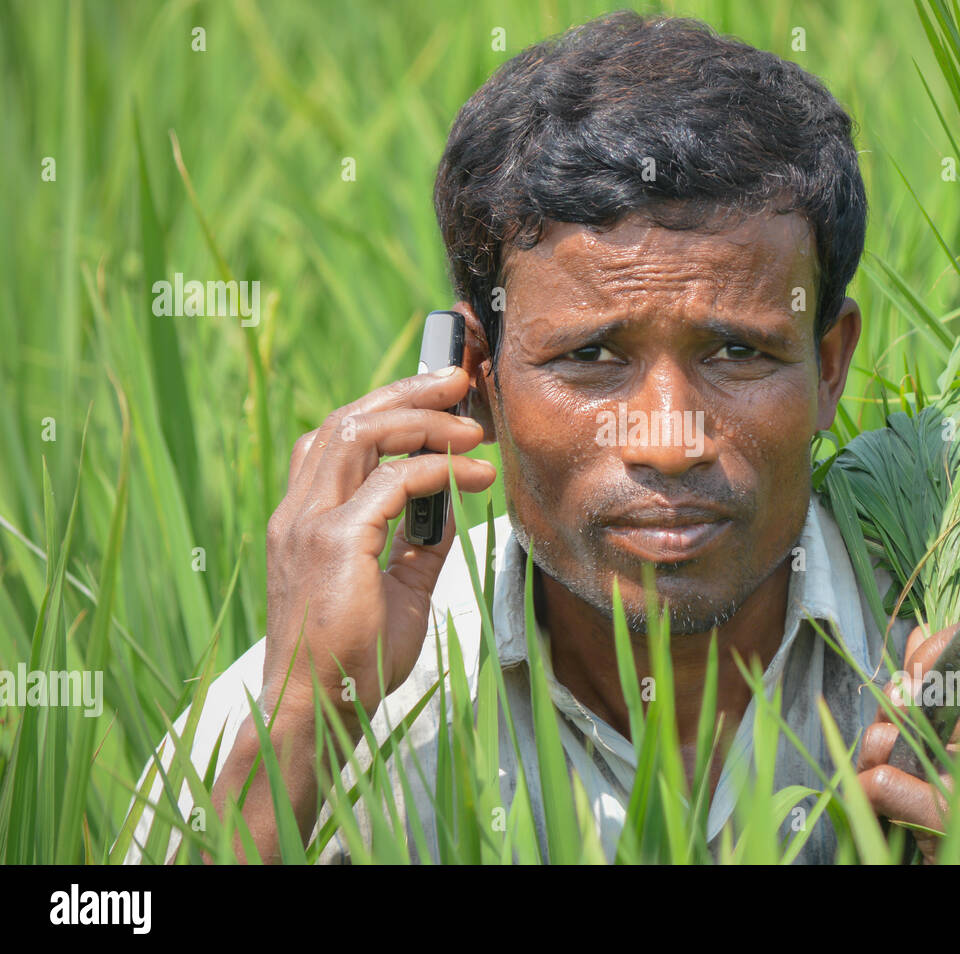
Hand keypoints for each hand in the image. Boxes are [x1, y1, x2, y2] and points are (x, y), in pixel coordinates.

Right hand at [262, 368, 495, 737]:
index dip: (389, 409)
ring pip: (359, 433)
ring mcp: (309, 524)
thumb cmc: (353, 658)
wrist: (317, 709)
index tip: (442, 400)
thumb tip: (451, 511)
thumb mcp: (398, 589)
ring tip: (472, 427)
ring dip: (422, 420)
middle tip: (459, 383)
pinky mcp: (333, 543)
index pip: (339, 438)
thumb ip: (418, 545)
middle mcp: (299, 512)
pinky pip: (392, 483)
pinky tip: (474, 477)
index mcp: (306, 519)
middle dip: (407, 392)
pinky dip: (437, 471)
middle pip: (347, 420)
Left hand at [855, 622, 959, 862]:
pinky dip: (867, 790)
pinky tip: (881, 799)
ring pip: (887, 733)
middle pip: (910, 688)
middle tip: (900, 732)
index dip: (925, 655)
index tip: (919, 681)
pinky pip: (879, 781)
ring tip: (890, 769)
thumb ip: (952, 679)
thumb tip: (919, 630)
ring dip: (874, 751)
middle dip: (890, 709)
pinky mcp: (945, 816)